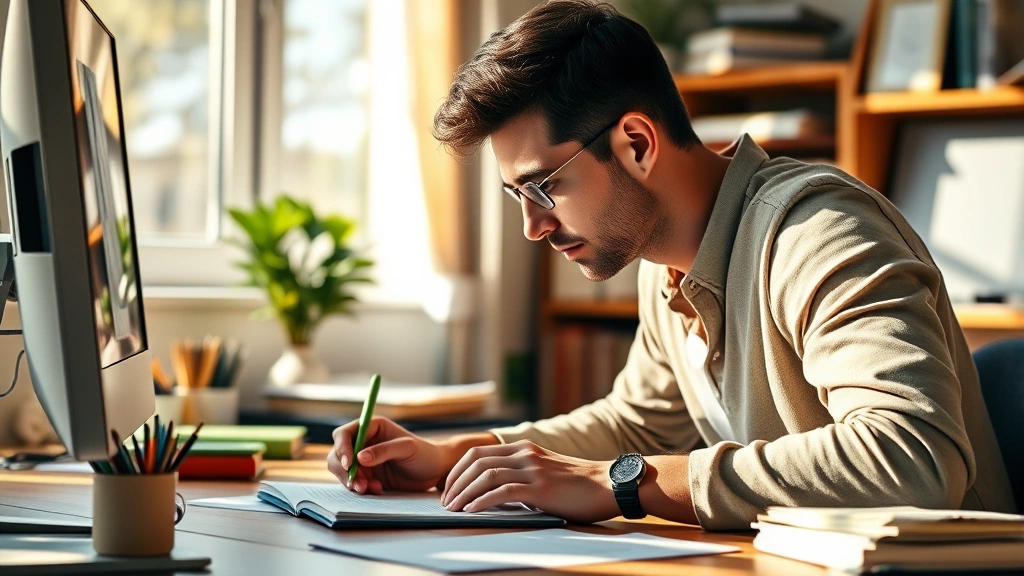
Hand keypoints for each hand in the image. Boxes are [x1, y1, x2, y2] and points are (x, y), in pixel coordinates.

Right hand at [328, 416, 447, 493]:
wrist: (434, 472)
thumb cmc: (425, 453)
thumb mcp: (407, 448)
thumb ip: (384, 451)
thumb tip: (360, 457)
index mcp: (372, 427)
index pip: (345, 434)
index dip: (342, 448)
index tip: (349, 464)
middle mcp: (364, 442)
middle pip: (338, 453)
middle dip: (344, 470)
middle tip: (358, 483)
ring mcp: (364, 460)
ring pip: (342, 470)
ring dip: (351, 481)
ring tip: (370, 488)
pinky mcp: (367, 476)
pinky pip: (353, 482)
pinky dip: (360, 488)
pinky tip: (377, 489)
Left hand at [439, 440, 618, 523]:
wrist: (609, 485)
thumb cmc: (579, 485)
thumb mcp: (545, 472)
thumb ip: (523, 476)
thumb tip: (497, 493)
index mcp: (524, 448)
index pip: (478, 454)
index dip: (457, 471)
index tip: (447, 488)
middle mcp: (525, 454)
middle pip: (476, 462)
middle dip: (455, 482)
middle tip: (444, 501)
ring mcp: (532, 469)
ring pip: (485, 475)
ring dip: (463, 493)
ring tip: (452, 508)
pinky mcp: (540, 487)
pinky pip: (502, 491)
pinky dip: (482, 501)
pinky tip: (471, 511)